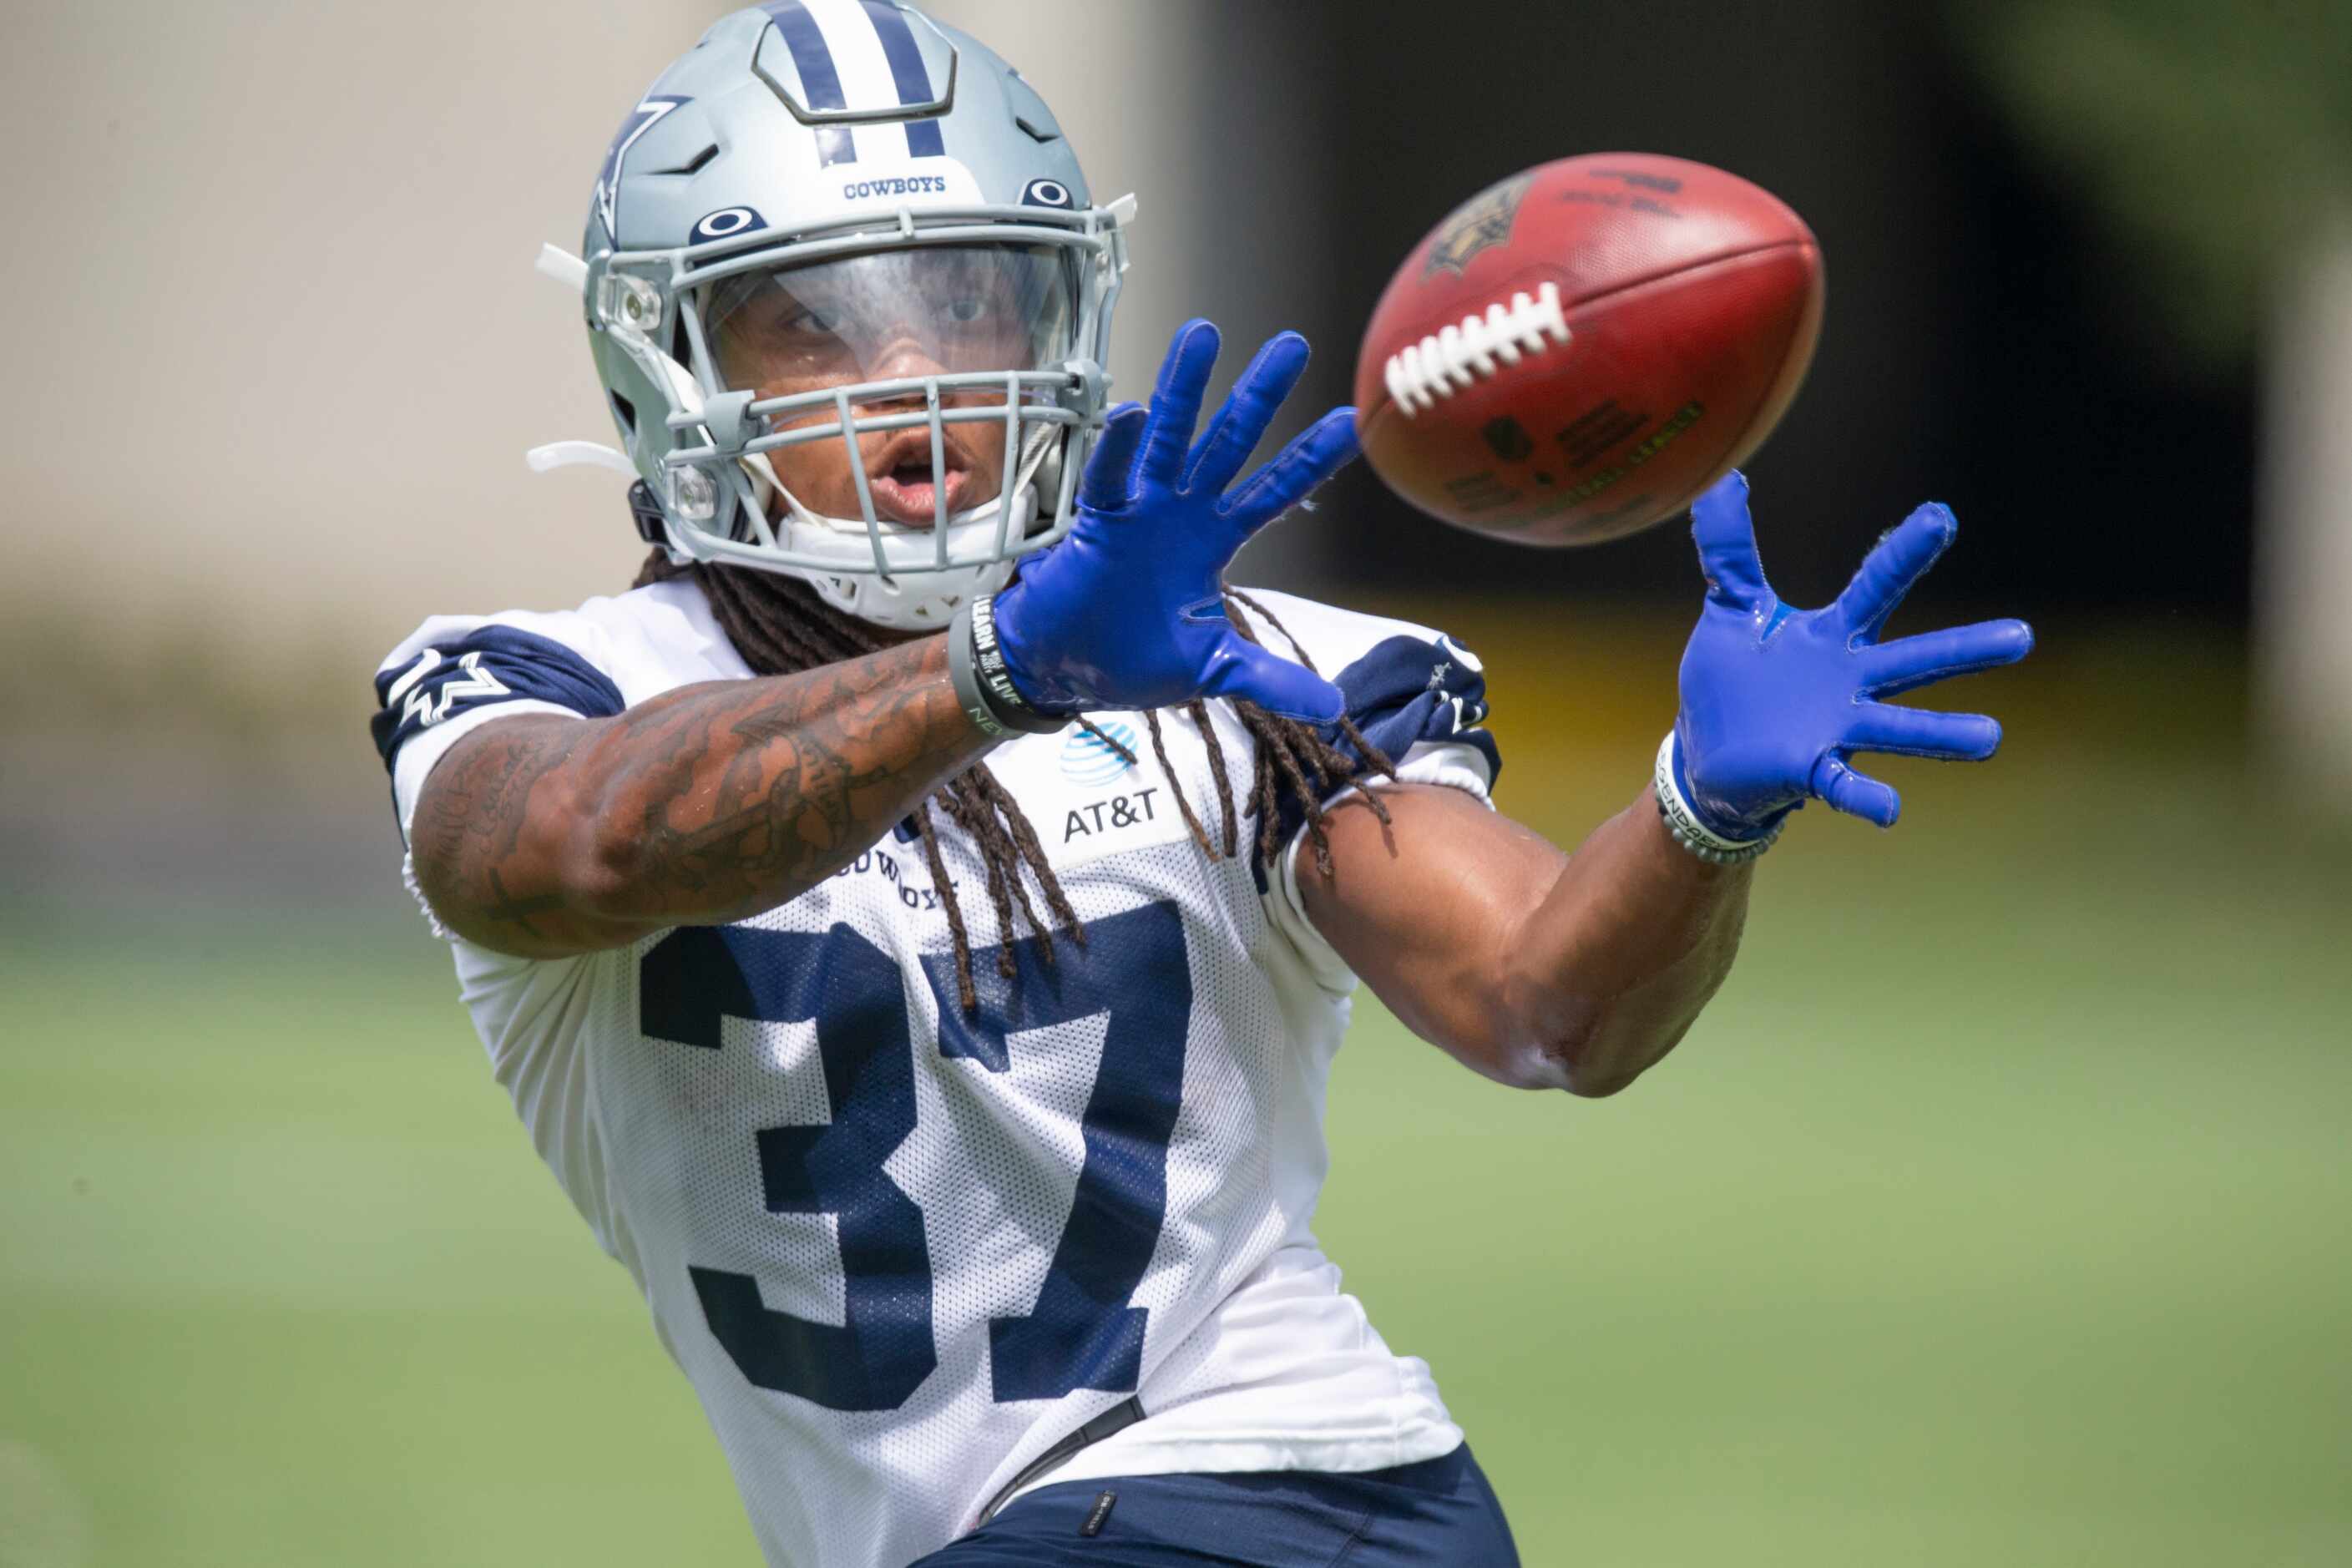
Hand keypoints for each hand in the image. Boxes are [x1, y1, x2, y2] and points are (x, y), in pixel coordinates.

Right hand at [992, 320, 1356, 720]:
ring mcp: (1140, 510)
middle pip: (1230, 442)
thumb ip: (1269, 680)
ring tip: (1203, 332)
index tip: (1350, 420)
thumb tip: (1333, 710)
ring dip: (1183, 388)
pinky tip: (1130, 413)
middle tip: (1293, 341)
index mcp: (1215, 538)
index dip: (1310, 458)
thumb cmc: (1134, 658)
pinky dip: (1116, 449)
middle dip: (1259, 394)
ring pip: (1168, 438)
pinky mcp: (1097, 524)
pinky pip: (1107, 479)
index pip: (1275, 489)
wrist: (1067, 671)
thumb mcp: (1213, 669)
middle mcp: (1184, 511)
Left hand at [1674, 471, 2033, 834]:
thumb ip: (1728, 549)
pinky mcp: (1810, 769)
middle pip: (1913, 659)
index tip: (1941, 518)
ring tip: (1991, 738)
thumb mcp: (1729, 607)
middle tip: (2022, 636)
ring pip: (1899, 727)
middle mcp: (1849, 681)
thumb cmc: (1731, 681)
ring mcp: (1836, 728)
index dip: (1905, 553)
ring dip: (1942, 733)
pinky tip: (1892, 810)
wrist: (1706, 753)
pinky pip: (1845, 784)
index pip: (1875, 586)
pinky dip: (1867, 796)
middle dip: (1964, 648)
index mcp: (1832, 636)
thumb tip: (1719, 481)